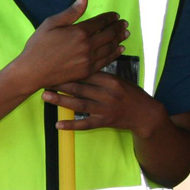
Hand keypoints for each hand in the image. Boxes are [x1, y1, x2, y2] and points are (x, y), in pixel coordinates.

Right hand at [11, 0, 126, 92]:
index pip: (101, 22)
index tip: (115, 15)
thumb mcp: (51, 24)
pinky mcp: (88, 70)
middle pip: (109, 34)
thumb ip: (71, 12)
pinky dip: (115, 53)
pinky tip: (119, 49)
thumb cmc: (38, 45)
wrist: (32, 71)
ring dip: (120, 39)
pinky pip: (107, 60)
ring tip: (125, 34)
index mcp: (79, 32)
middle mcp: (87, 45)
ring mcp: (89, 59)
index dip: (110, 17)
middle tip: (124, 24)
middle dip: (118, 27)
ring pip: (110, 47)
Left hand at [44, 72, 165, 137]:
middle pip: (80, 88)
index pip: (86, 73)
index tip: (53, 67)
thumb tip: (78, 64)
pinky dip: (72, 125)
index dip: (69, 70)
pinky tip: (58, 125)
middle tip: (43, 80)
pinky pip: (86, 124)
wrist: (146, 114)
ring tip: (45, 96)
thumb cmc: (129, 93)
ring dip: (61, 101)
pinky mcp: (105, 122)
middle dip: (60, 84)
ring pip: (80, 105)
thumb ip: (100, 74)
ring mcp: (106, 109)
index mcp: (111, 81)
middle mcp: (108, 94)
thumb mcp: (118, 80)